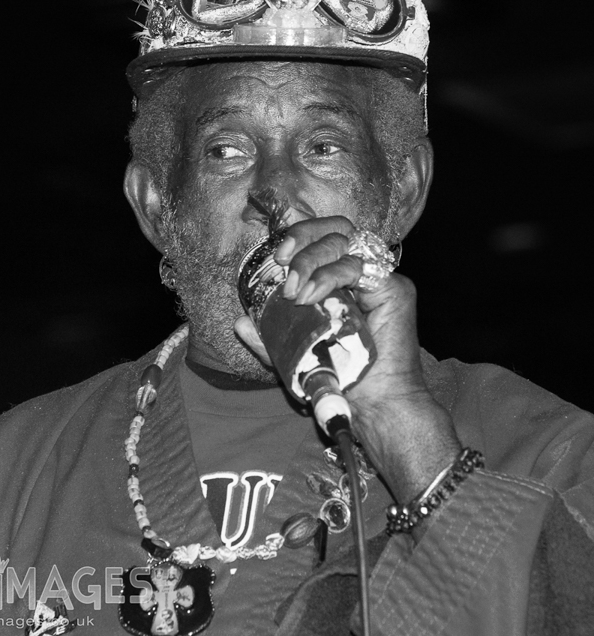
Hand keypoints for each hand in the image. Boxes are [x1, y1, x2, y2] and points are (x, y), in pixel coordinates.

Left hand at [234, 216, 460, 504]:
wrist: (372, 407)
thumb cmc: (338, 380)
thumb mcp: (292, 354)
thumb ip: (269, 336)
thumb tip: (240, 321)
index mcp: (343, 278)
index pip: (325, 236)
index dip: (300, 236)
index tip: (275, 256)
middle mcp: (364, 272)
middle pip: (338, 228)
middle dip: (304, 237)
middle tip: (281, 260)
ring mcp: (381, 279)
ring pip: (347, 242)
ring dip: (311, 260)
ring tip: (293, 291)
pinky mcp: (396, 290)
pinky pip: (359, 268)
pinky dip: (329, 277)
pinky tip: (309, 297)